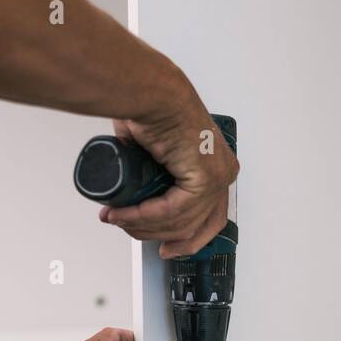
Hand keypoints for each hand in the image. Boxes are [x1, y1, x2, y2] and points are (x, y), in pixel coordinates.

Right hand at [99, 85, 238, 258]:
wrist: (150, 92)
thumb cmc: (152, 109)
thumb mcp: (155, 154)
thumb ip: (154, 177)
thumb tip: (137, 197)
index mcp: (216, 166)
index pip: (209, 218)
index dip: (185, 240)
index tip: (166, 249)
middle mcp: (223, 172)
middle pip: (196, 226)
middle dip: (159, 236)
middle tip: (129, 231)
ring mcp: (218, 177)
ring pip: (180, 222)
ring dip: (143, 225)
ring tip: (117, 217)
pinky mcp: (205, 179)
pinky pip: (173, 212)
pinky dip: (144, 216)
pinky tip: (125, 214)